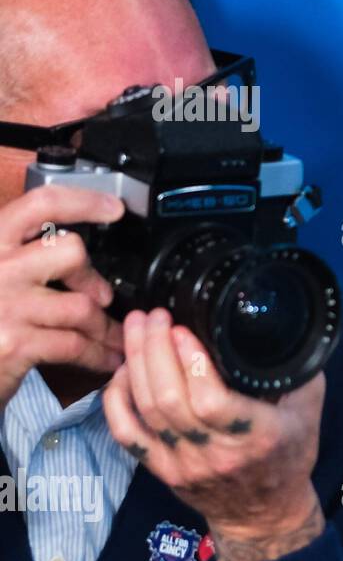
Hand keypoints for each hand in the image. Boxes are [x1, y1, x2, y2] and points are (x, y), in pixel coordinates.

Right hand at [0, 185, 125, 411]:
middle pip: (70, 252)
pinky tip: (106, 358)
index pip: (40, 205)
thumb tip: (76, 247)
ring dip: (106, 326)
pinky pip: (75, 344)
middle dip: (94, 278)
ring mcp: (4, 304)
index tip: (113, 207)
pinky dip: (99, 353)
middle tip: (102, 298)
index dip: (83, 202)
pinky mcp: (14, 343)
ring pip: (80, 305)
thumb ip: (24, 256)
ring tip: (114, 337)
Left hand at [101, 307, 326, 560]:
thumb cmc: (289, 457)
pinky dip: (117, 399)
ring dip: (136, 364)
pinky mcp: (162, 470)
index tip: (184, 329)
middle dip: (155, 350)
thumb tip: (281, 327)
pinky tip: (122, 370)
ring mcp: (184, 464)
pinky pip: (127, 433)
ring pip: (147, 410)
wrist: (265, 515)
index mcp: (258, 436)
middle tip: (154, 317)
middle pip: (170, 399)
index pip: (212, 401)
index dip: (192, 363)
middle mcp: (217, 452)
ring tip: (138, 329)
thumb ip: (297, 373)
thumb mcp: (309, 413)